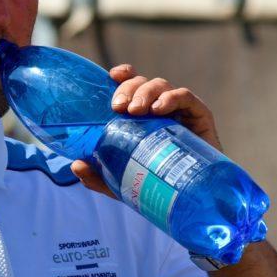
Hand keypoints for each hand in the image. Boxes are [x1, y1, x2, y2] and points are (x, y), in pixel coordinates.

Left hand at [71, 64, 222, 198]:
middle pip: (142, 83)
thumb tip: (76, 165)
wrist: (194, 200)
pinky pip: (186, 97)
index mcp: (141, 115)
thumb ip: (98, 175)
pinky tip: (160, 109)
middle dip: (128, 89)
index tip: (112, 77)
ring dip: (146, 92)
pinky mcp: (200, 117)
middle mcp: (160, 108)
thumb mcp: (121, 182)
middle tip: (118, 108)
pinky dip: (171, 97)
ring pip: (161, 85)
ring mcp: (180, 111)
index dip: (122, 76)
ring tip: (136, 111)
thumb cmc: (157, 184)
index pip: (131, 85)